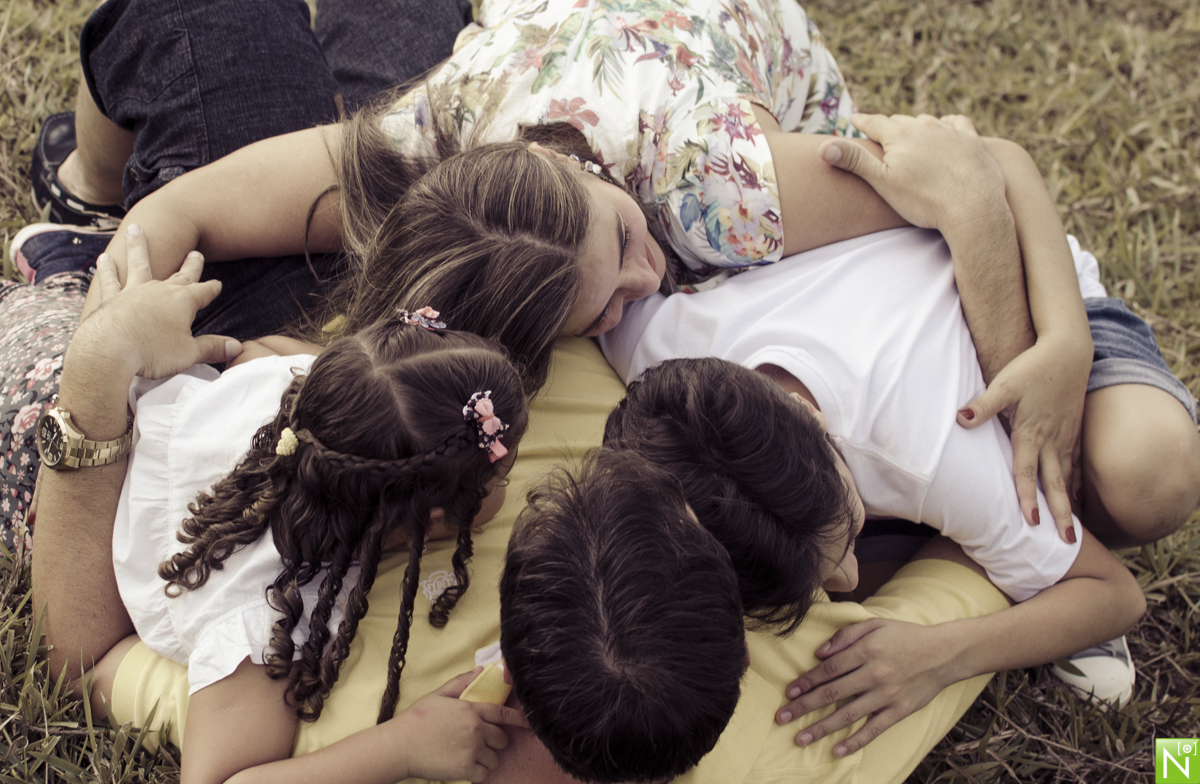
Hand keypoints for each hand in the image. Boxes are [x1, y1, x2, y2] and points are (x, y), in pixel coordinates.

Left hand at [75, 223, 240, 378]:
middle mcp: (160, 290)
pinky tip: (104, 259)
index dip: (212, 288)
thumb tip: (237, 347)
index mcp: (183, 301)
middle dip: (190, 264)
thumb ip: (212, 348)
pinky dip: (107, 269)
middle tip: (196, 252)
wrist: (112, 349)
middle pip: (180, 274)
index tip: (217, 284)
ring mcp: (134, 291)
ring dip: (138, 245)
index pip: (204, 291)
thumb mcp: (189, 353)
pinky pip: (110, 279)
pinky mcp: (111, 298)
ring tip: (136, 229)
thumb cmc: (153, 352)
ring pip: (139, 263)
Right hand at [391, 669, 529, 782]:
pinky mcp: (465, 768)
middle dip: (495, 741)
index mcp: (471, 710)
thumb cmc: (417, 719)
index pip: (504, 714)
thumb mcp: (439, 694)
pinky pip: (484, 774)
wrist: (400, 745)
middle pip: (502, 738)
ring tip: (469, 755)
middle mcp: (476, 729)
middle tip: (479, 742)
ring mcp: (472, 750)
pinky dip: (478, 773)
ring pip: (494, 758)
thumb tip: (482, 669)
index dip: (519, 719)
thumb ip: (462, 682)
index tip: (529, 724)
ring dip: (486, 758)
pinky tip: (465, 767)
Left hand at [776, 619, 961, 756]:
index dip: (806, 682)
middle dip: (803, 707)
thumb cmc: (906, 636)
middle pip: (831, 694)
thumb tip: (819, 653)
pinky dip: (855, 741)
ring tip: (800, 738)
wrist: (944, 652)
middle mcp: (873, 674)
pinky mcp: (899, 710)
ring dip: (821, 728)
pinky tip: (837, 750)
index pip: (828, 670)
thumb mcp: (875, 625)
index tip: (788, 693)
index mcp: (865, 651)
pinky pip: (874, 729)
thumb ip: (845, 636)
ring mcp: (886, 695)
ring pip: (847, 715)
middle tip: (781, 718)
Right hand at [818, 113, 1006, 232]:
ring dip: (915, 125)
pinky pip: (956, 123)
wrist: (972, 207)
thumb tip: (823, 147)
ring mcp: (950, 132)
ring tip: (910, 132)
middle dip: (888, 125)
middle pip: (900, 121)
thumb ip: (855, 161)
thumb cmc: (924, 200)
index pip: (874, 122)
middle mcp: (924, 126)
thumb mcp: (883, 182)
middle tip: (880, 130)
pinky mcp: (971, 140)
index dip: (862, 121)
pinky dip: (947, 124)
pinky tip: (946, 129)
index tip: (854, 118)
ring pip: (927, 121)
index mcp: (899, 135)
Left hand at [956, 336, 1089, 541]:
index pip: (1028, 472)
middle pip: (1055, 483)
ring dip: (1070, 503)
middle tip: (1067, 542)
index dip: (1028, 497)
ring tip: (1073, 529)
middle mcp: (1052, 439)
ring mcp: (1066, 436)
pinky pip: (1076, 462)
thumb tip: (960, 419)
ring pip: (1067, 476)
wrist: (1068, 350)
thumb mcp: (1005, 383)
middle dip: (1060, 513)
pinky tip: (1078, 496)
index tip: (1030, 521)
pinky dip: (1077, 482)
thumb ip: (983, 404)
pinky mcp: (1073, 429)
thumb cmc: (1033, 367)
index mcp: (1032, 432)